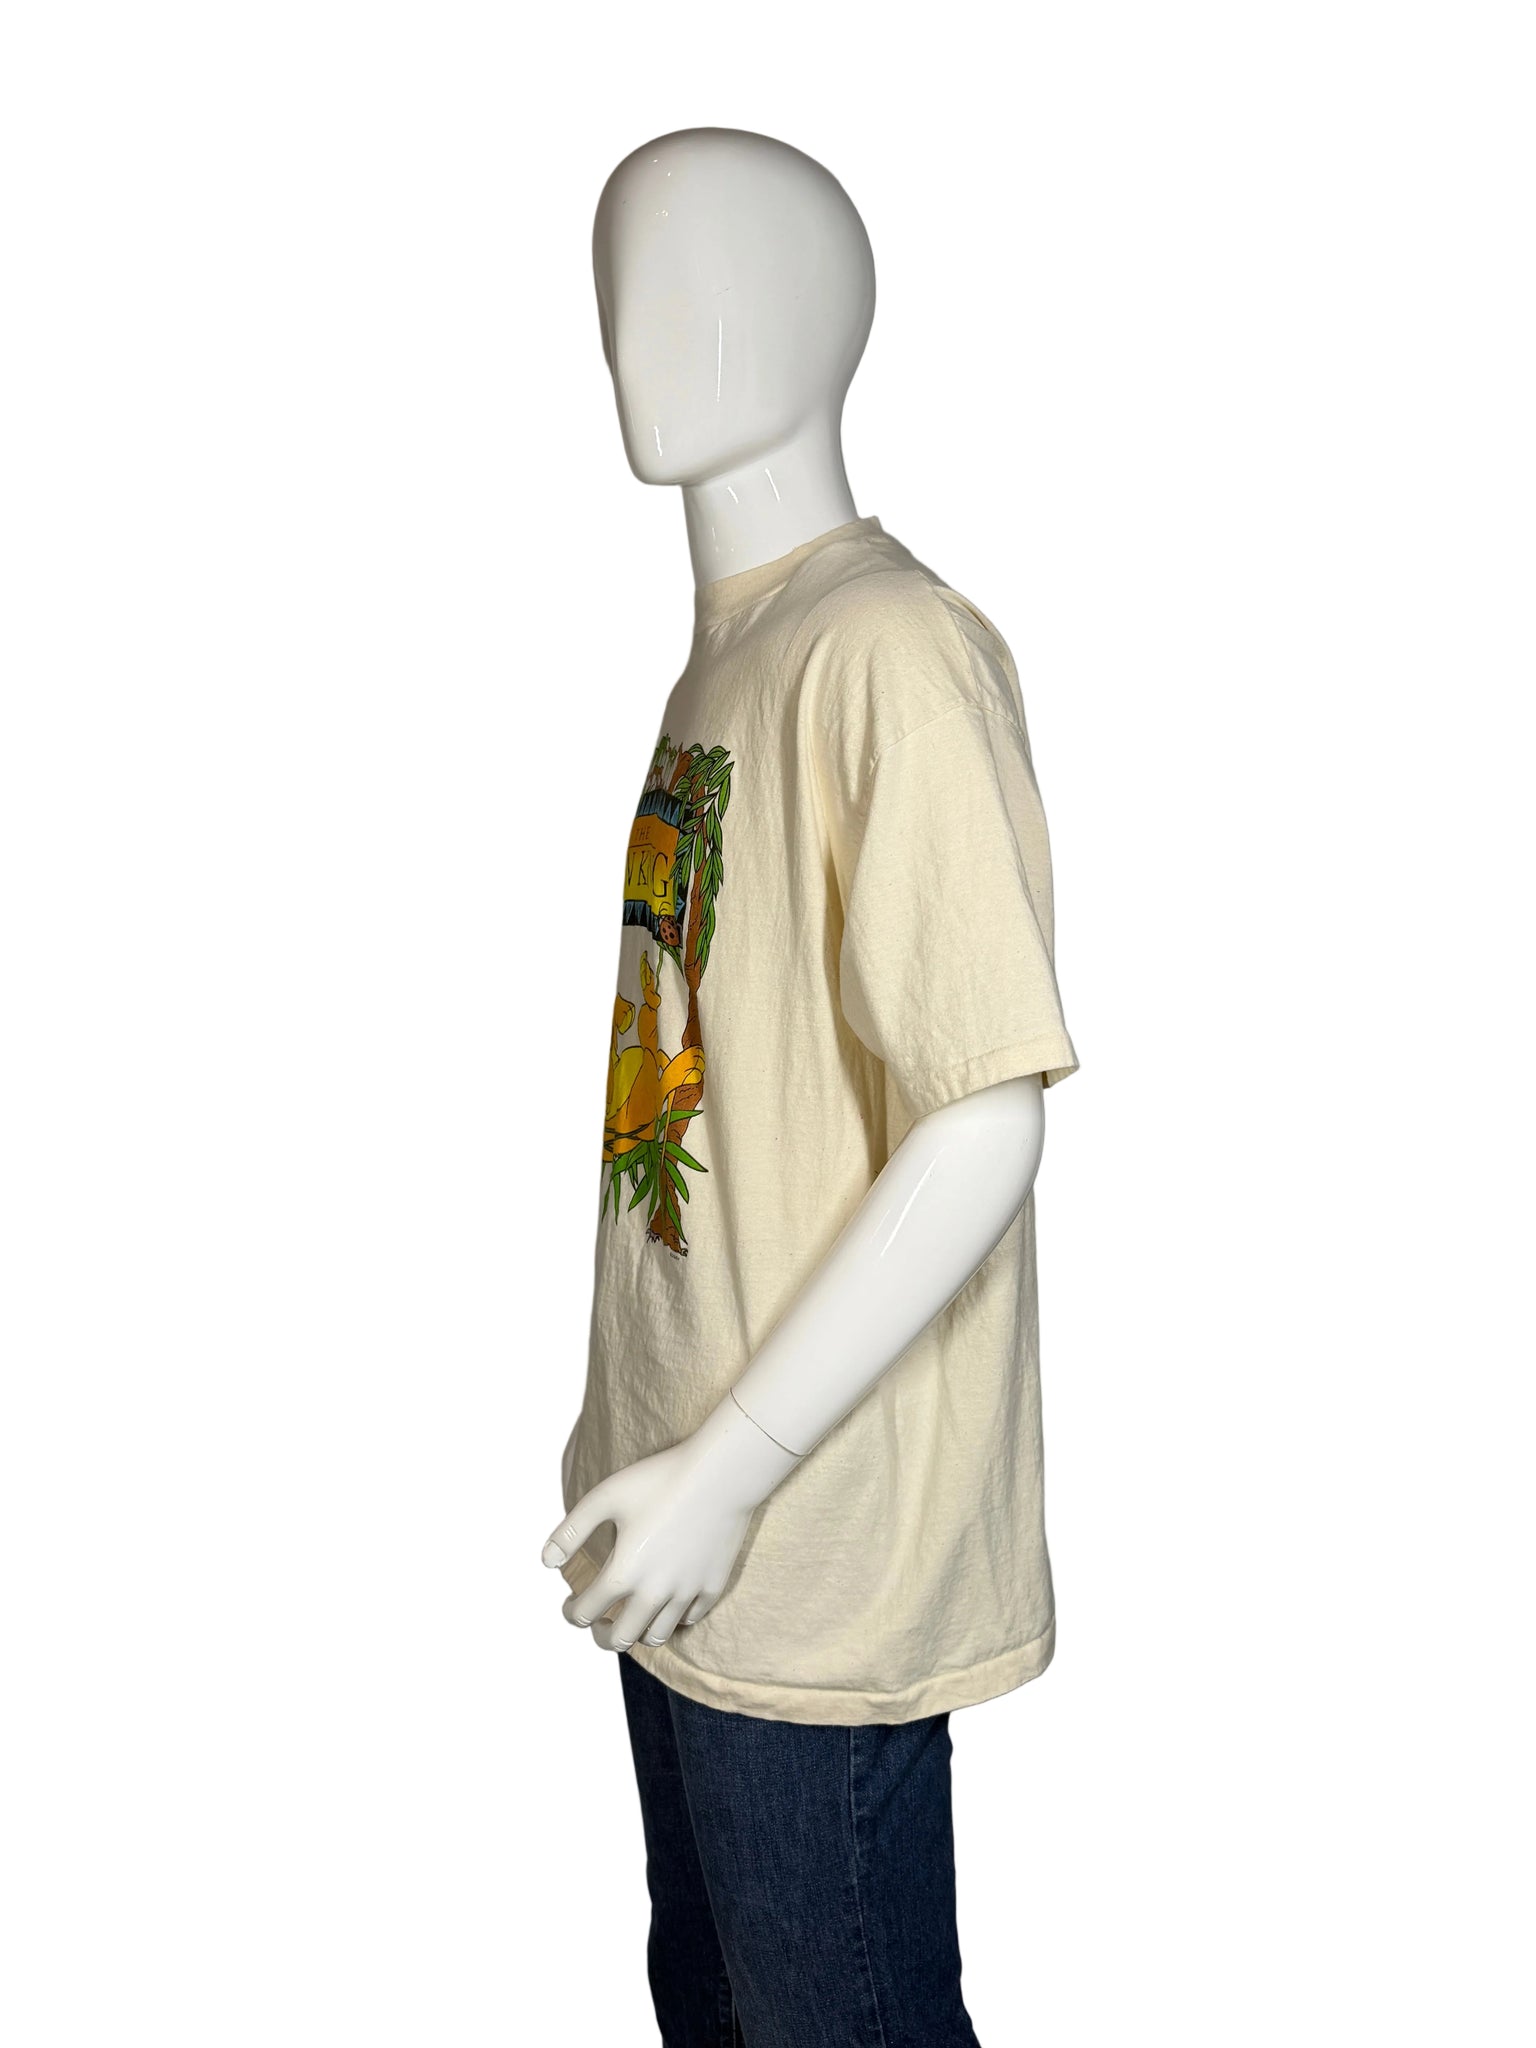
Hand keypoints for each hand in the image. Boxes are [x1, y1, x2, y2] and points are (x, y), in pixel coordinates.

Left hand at [541, 1395, 800, 1652]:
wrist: (721, 1473)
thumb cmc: (660, 1479)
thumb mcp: (606, 1497)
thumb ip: (571, 1531)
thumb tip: (546, 1562)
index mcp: (623, 1573)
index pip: (585, 1614)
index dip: (571, 1612)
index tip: (570, 1604)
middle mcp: (655, 1593)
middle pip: (620, 1640)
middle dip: (601, 1636)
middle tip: (597, 1623)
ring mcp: (687, 1593)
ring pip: (657, 1636)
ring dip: (637, 1631)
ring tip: (631, 1614)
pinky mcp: (713, 1586)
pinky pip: (690, 1619)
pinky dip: (674, 1618)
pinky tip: (666, 1601)